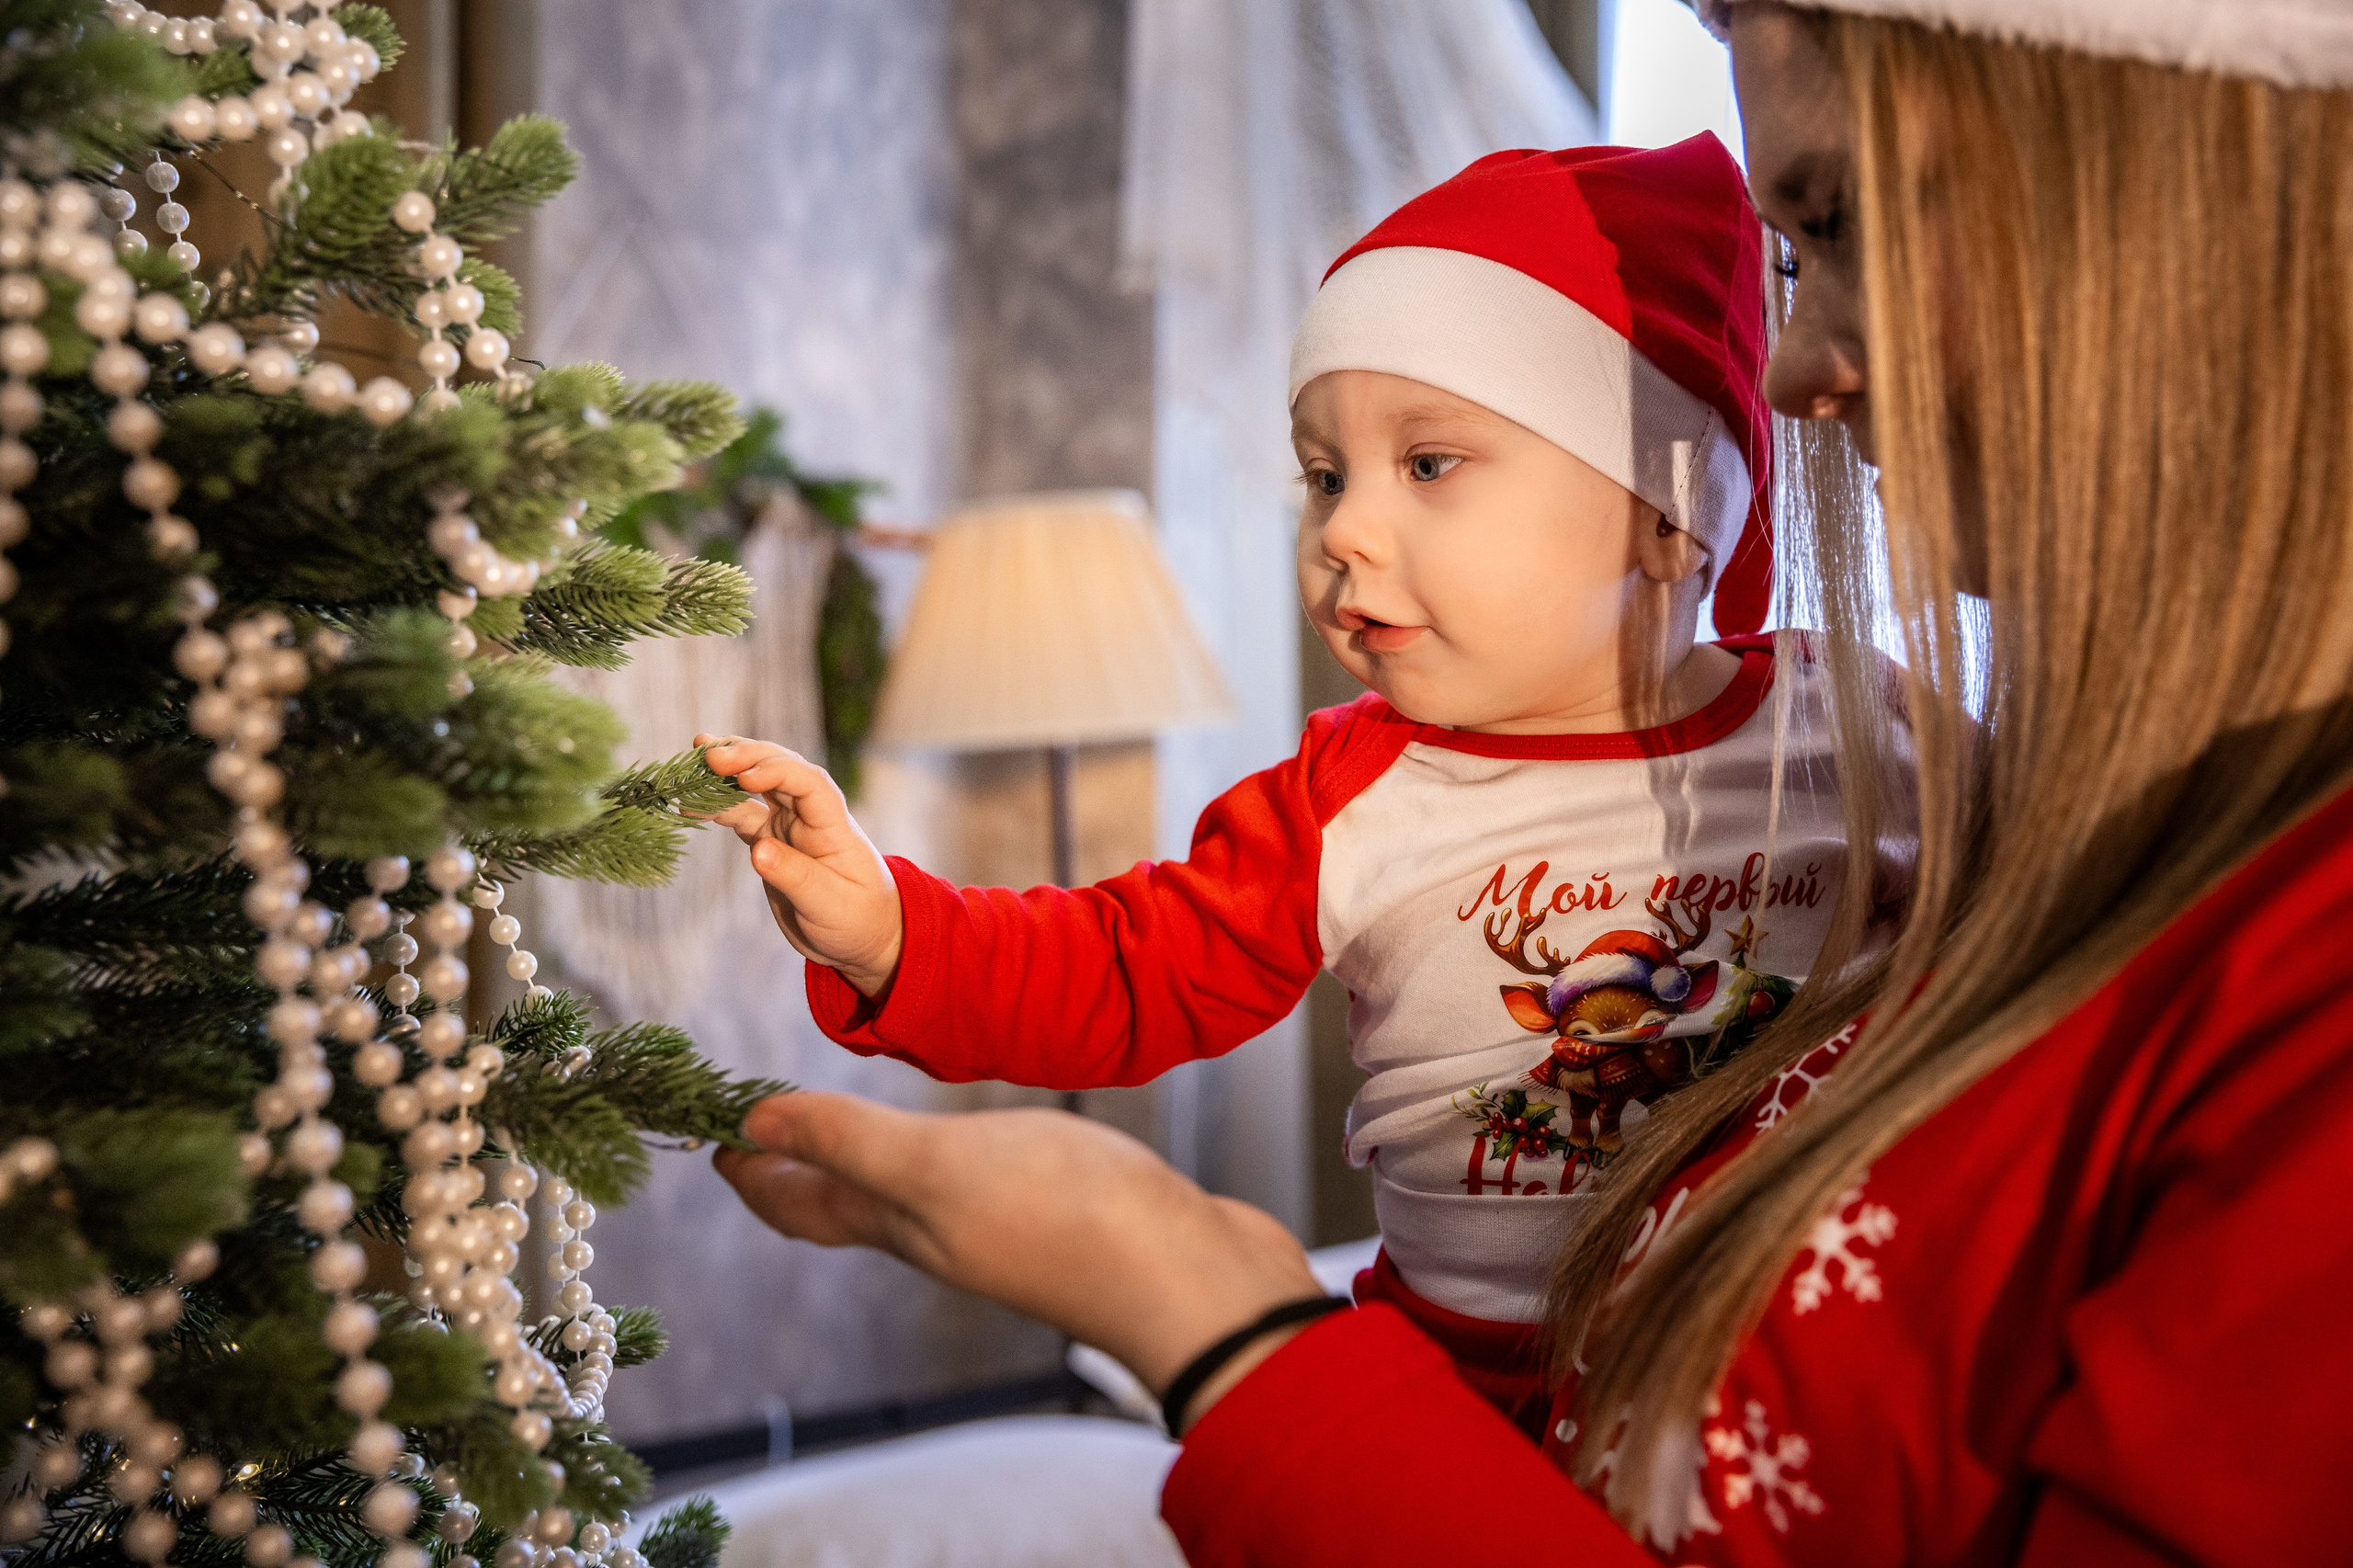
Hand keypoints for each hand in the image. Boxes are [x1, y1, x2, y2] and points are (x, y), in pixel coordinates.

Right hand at [695, 735, 903, 997]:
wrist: (860, 937)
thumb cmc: (856, 919)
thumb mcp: (830, 905)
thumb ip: (794, 876)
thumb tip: (758, 851)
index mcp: (833, 826)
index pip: (808, 782)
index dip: (776, 771)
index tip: (744, 777)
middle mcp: (810, 817)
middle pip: (779, 770)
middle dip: (745, 755)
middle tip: (706, 751)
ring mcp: (789, 827)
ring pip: (756, 786)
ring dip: (728, 771)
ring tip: (693, 761)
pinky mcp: (770, 842)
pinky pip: (741, 815)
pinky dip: (717, 806)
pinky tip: (689, 805)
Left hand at [715, 1093, 1323, 1427]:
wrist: (1189, 1279)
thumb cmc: (1065, 1216)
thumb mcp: (935, 1164)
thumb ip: (847, 1141)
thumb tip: (749, 1127)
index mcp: (901, 1222)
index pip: (801, 1203)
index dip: (751, 1172)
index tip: (711, 1134)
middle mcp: (940, 1232)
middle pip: (847, 1206)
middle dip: (798, 1167)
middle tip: (762, 1127)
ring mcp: (999, 1227)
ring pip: (909, 1197)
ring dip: (866, 1164)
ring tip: (849, 1126)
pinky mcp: (1057, 1211)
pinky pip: (974, 1181)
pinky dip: (944, 1158)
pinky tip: (965, 1137)